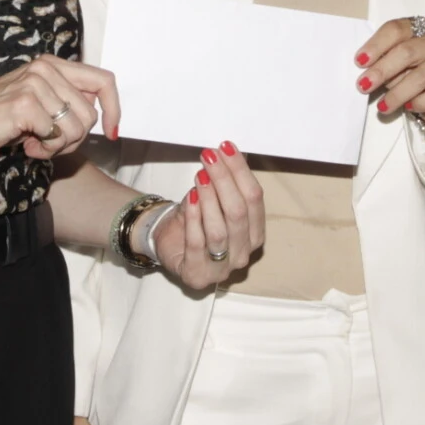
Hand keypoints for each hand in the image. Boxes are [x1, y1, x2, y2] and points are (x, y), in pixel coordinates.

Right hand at [0, 56, 117, 162]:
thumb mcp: (37, 102)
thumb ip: (66, 100)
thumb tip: (102, 112)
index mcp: (52, 64)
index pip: (104, 80)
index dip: (114, 109)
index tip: (111, 132)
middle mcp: (45, 68)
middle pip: (91, 114)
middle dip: (75, 139)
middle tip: (48, 142)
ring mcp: (34, 84)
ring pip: (77, 129)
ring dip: (58, 146)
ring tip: (33, 142)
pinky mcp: (24, 104)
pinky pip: (56, 137)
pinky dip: (43, 150)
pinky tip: (24, 144)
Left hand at [148, 144, 265, 291]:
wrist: (169, 241)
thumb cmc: (196, 219)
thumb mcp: (213, 197)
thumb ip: (225, 181)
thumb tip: (229, 151)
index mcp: (255, 233)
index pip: (254, 199)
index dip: (241, 172)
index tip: (225, 148)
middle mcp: (243, 253)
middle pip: (238, 213)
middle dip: (224, 181)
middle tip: (209, 157)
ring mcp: (222, 269)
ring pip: (220, 231)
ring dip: (210, 199)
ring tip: (200, 176)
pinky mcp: (198, 276)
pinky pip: (197, 245)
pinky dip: (194, 219)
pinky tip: (190, 198)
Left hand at [358, 17, 424, 136]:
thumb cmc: (414, 77)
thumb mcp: (397, 66)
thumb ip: (384, 63)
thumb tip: (365, 74)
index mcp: (419, 28)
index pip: (396, 30)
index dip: (376, 45)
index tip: (359, 61)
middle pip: (406, 52)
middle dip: (382, 70)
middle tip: (363, 86)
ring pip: (418, 78)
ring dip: (396, 94)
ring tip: (383, 106)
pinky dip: (417, 104)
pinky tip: (409, 108)